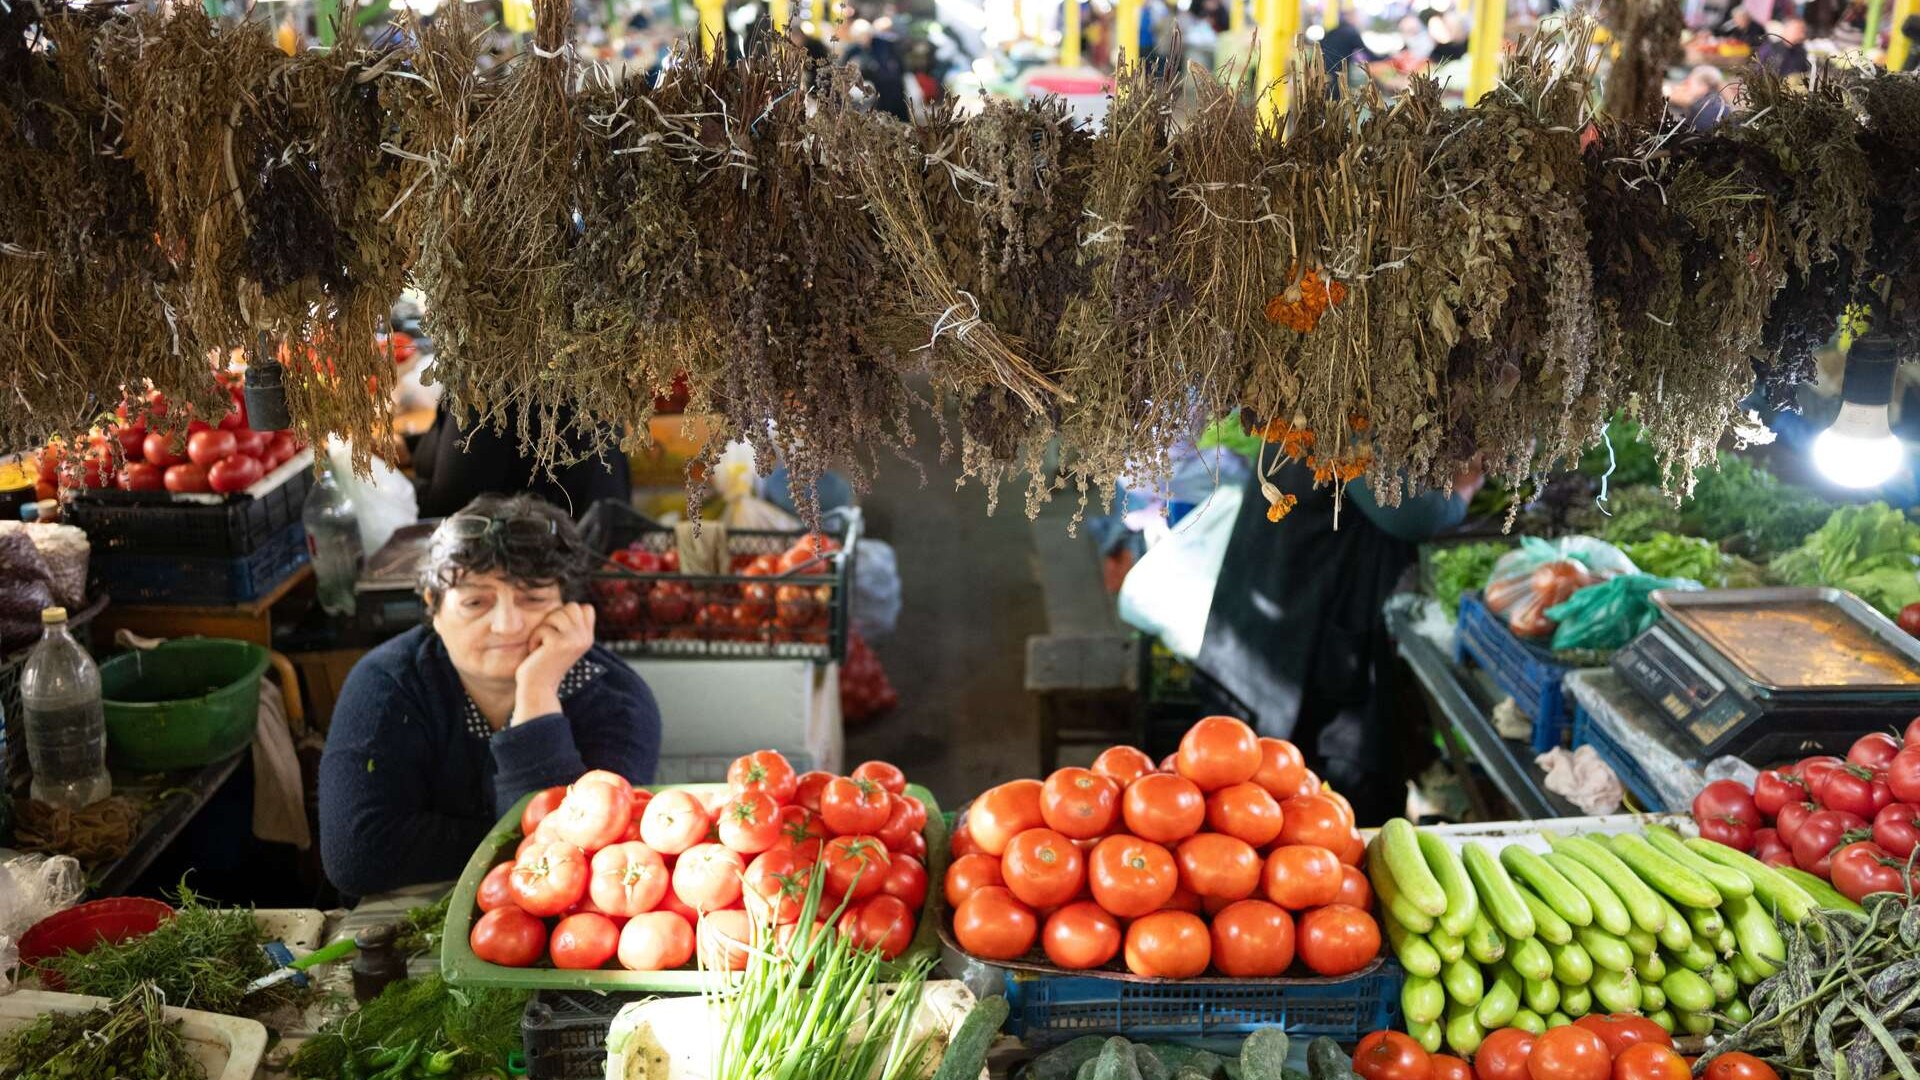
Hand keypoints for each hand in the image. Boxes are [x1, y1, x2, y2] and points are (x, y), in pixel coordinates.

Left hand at [511, 603, 595, 724]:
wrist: (538, 688)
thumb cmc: (545, 663)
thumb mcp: (564, 643)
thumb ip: (571, 625)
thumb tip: (570, 604)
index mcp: (588, 638)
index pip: (586, 608)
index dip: (569, 614)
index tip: (559, 632)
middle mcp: (585, 638)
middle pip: (571, 607)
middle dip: (554, 619)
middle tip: (549, 637)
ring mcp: (574, 641)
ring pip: (556, 614)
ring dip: (543, 628)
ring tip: (542, 645)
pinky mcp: (559, 644)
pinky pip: (543, 628)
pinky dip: (534, 639)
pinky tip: (536, 652)